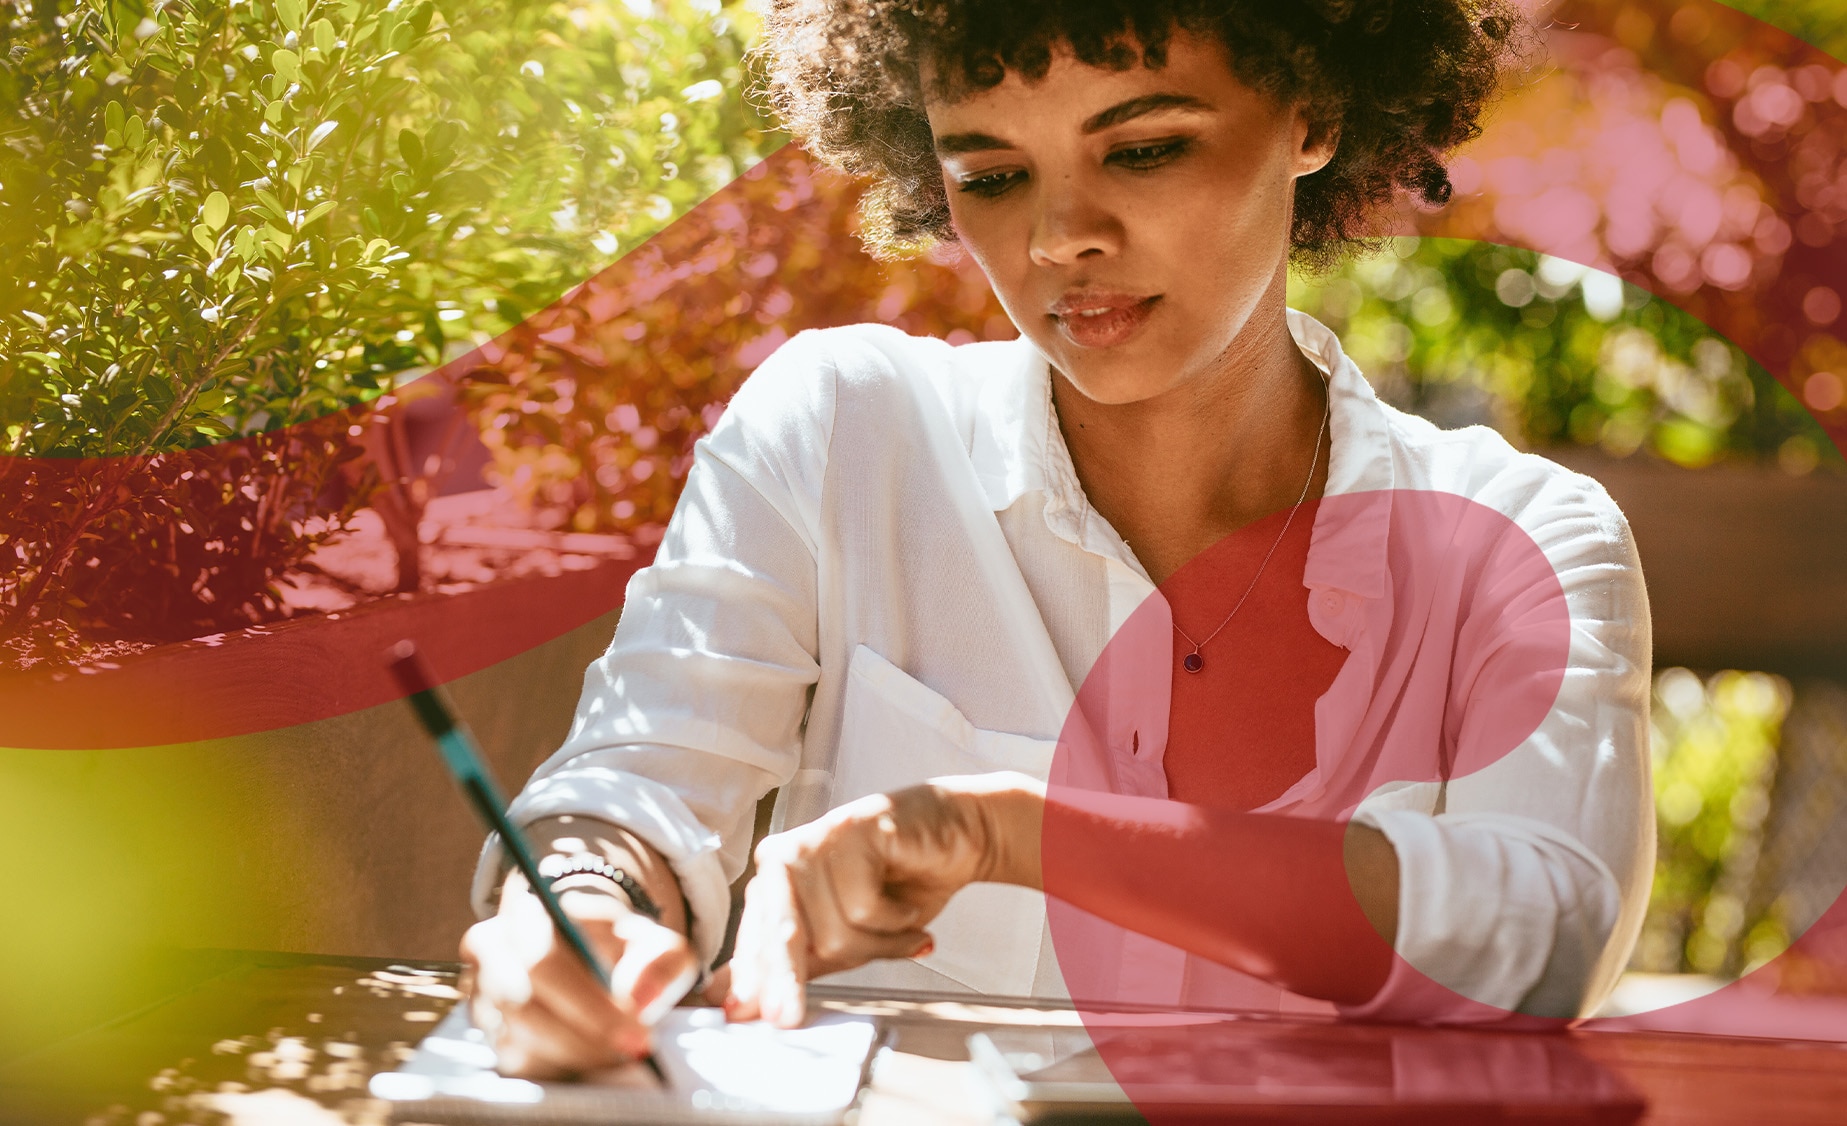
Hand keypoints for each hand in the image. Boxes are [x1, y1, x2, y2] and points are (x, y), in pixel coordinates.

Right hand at [460, 870, 698, 1077]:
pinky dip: (559, 1066)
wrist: (588, 952)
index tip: (636, 1030)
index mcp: (527, 912)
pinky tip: (592, 1057)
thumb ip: (661, 959)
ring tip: (620, 1052)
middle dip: (584, 1036)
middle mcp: (491, 950)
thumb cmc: (620, 946)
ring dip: (575, 1054)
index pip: (544, 961)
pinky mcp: (488, 1031)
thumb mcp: (653, 941)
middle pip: (523, 1005)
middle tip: (632, 1050)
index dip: (589, 1004)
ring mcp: (482, 992)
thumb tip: (640, 995)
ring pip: (519, 1039)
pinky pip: (516, 1061)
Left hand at [725, 772, 1042, 1027]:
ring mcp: (817, 839)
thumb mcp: (844, 935)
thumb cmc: (900, 883)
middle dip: (788, 978)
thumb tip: (737, 1005)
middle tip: (788, 1019)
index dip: (752, 979)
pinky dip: (898, 920)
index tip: (739, 1016)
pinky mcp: (853, 828)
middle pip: (782, 934)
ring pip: (834, 929)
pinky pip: (866, 905)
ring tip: (901, 926)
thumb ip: (796, 965)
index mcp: (774, 881)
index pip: (756, 939)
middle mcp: (786, 856)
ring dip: (879, 943)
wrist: (957, 835)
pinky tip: (910, 907)